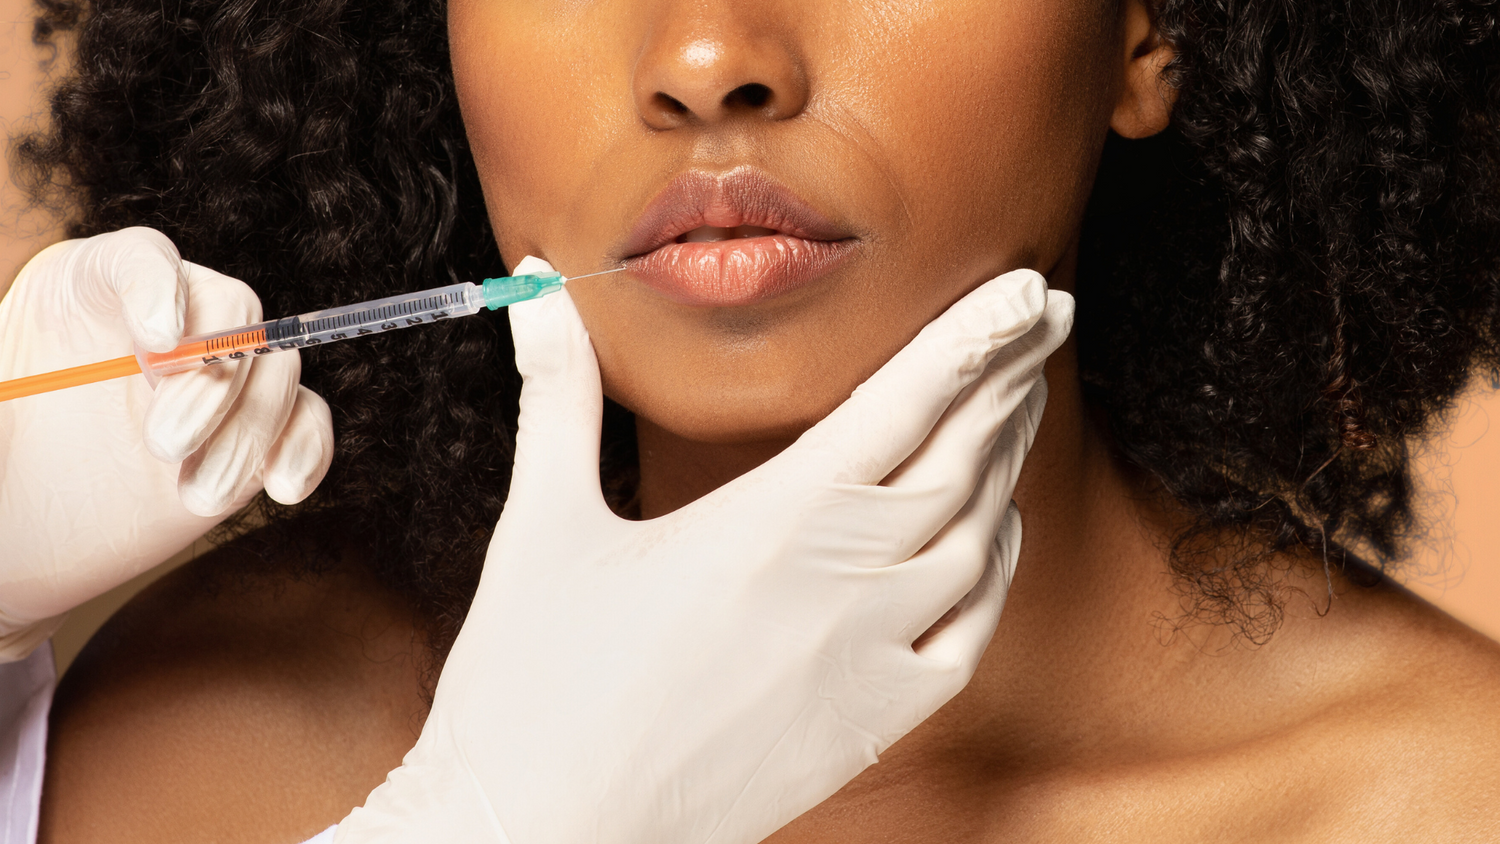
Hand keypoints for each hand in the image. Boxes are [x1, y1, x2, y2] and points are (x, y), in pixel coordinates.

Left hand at [0, 227, 333, 658]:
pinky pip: (305, 422)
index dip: (160, 288)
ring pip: (277, 371)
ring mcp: (216, 377)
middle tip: (165, 445)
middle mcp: (166, 320)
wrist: (24, 535)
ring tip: (197, 495)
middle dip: (213, 380)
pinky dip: (303, 451)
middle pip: (232, 310)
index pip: (143, 258)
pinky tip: (281, 488)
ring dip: (249, 433)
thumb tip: (128, 357)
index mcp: (89, 289)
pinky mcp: (251, 432)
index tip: (160, 344)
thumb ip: (7, 371)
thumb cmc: (1, 458)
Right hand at [336, 257, 1072, 843]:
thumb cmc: (534, 685)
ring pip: (978, 538)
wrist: (546, 831)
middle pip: (960, 456)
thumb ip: (559, 400)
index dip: (976, 335)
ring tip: (1021, 404)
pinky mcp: (875, 726)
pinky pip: (970, 634)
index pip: (904, 400)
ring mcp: (869, 659)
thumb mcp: (544, 526)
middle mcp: (842, 582)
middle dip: (1010, 376)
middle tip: (1047, 319)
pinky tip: (998, 534)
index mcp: (770, 519)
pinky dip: (997, 571)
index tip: (1028, 289)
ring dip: (1007, 461)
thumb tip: (542, 299)